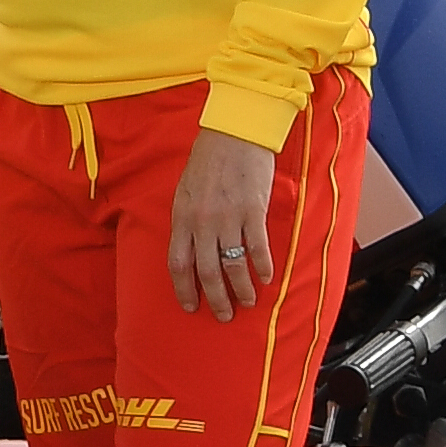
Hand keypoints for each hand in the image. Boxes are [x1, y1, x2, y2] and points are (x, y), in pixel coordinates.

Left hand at [167, 129, 279, 324]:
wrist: (234, 130)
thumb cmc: (209, 158)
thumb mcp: (186, 189)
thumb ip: (187, 220)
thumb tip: (192, 250)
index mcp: (182, 216)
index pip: (178, 264)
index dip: (184, 289)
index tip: (191, 306)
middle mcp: (202, 222)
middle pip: (207, 272)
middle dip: (216, 299)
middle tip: (224, 315)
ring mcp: (228, 217)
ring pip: (233, 266)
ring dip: (242, 289)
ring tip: (248, 302)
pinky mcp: (253, 211)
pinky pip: (258, 248)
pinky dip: (262, 267)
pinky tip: (267, 278)